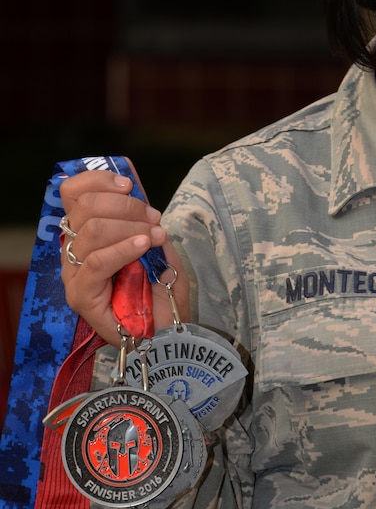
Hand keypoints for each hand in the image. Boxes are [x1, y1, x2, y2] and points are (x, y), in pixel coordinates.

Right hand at [59, 166, 187, 344]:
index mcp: (84, 231)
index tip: (128, 185)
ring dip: (131, 226)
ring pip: (92, 230)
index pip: (72, 192)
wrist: (169, 327)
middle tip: (154, 219)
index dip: (98, 180)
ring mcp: (74, 273)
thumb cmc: (160, 285)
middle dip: (127, 207)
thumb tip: (134, 184)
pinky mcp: (80, 295)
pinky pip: (97, 262)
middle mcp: (73, 250)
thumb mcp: (154, 239)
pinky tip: (145, 245)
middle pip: (85, 207)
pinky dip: (124, 248)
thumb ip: (140, 214)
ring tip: (156, 236)